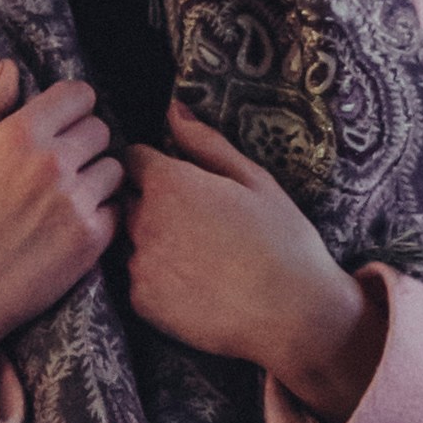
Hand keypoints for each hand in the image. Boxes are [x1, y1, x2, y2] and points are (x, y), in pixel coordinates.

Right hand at [0, 63, 119, 420]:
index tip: (59, 126)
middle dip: (83, 142)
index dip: (70, 108)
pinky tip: (68, 228)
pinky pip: (115, 208)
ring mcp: (76, 201)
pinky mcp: (92, 239)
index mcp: (17, 135)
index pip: (78, 94)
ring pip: (114, 168)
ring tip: (65, 199)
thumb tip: (10, 69)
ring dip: (96, 178)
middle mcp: (52, 162)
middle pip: (100, 129)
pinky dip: (100, 215)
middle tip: (59, 168)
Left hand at [122, 105, 386, 422]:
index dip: (155, 167)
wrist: (293, 314)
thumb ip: (205, 142)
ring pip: (132, 242)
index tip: (180, 182)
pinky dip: (158, 282)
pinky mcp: (141, 302)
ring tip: (200, 260)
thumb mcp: (254, 179)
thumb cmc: (282, 240)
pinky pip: (138, 281)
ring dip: (154, 244)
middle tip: (198, 225)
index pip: (133, 159)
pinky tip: (195, 287)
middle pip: (129, 201)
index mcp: (168, 182)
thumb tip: (173, 109)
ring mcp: (138, 263)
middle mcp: (143, 221)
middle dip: (152, 205)